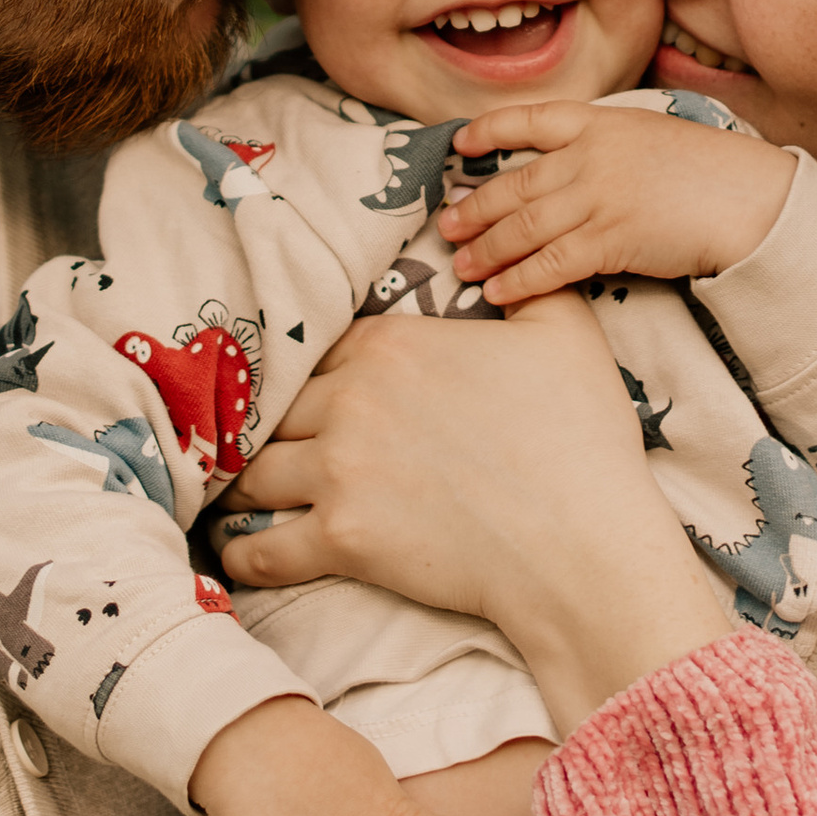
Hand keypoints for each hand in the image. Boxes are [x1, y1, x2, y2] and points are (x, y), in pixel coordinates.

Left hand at [217, 301, 734, 735]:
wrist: (581, 540)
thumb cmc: (579, 437)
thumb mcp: (566, 331)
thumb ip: (530, 285)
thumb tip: (512, 261)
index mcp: (394, 343)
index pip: (324, 348)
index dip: (319, 371)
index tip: (310, 392)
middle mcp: (352, 398)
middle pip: (281, 407)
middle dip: (273, 426)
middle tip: (261, 443)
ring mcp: (339, 469)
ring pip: (258, 471)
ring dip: (246, 483)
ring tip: (235, 493)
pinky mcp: (340, 538)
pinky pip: (264, 548)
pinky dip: (244, 554)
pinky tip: (236, 554)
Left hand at [438, 103, 795, 304]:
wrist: (752, 199)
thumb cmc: (711, 171)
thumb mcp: (652, 135)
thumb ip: (607, 145)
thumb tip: (567, 169)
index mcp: (600, 121)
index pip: (529, 119)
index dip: (488, 131)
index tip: (460, 144)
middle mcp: (590, 156)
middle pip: (515, 185)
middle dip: (474, 209)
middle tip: (445, 226)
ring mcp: (598, 197)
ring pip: (524, 228)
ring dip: (486, 250)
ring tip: (461, 266)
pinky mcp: (611, 240)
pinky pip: (550, 265)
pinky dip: (518, 280)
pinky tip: (496, 292)